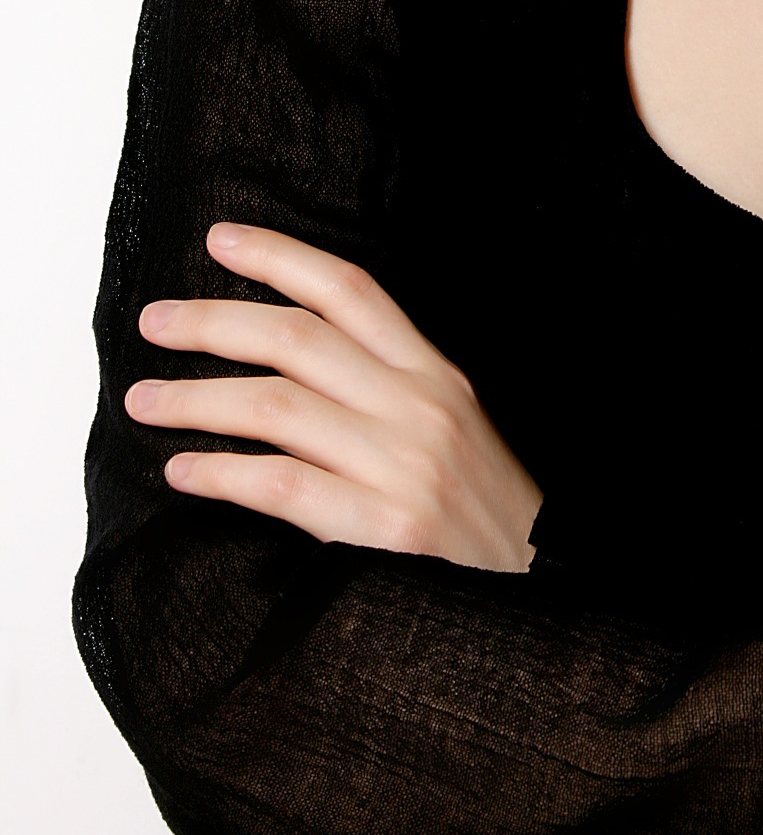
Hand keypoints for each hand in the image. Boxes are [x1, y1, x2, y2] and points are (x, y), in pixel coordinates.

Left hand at [125, 223, 542, 572]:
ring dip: (195, 399)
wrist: (543, 595)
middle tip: (154, 322)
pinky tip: (183, 471)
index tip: (221, 239)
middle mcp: (420, 406)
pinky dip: (221, 474)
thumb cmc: (483, 515)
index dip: (281, 257)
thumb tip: (282, 366)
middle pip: (297, 339)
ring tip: (146, 400)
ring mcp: (404, 465)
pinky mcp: (386, 528)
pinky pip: (282, 486)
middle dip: (212, 322)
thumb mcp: (453, 429)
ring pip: (276, 406)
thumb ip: (385, 392)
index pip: (351, 291)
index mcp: (437, 374)